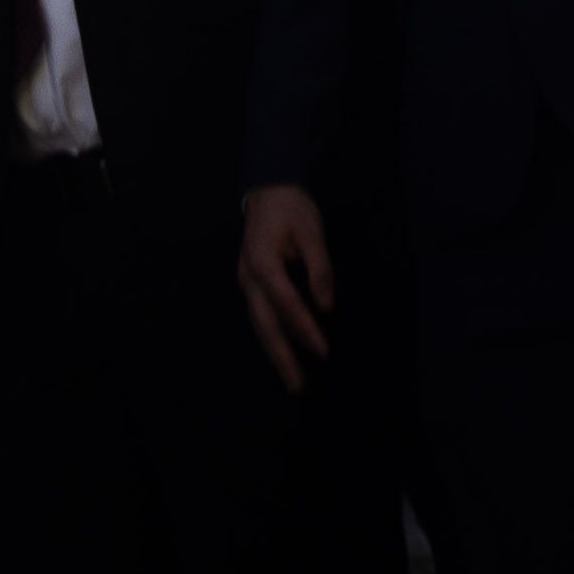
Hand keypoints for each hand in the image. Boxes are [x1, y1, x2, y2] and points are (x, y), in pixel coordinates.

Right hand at [240, 185, 337, 393]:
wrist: (268, 187)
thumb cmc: (291, 207)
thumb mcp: (311, 230)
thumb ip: (320, 268)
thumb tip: (327, 306)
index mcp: (263, 263)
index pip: (286, 303)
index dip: (304, 328)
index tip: (323, 351)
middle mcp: (249, 278)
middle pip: (265, 325)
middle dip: (281, 357)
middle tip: (298, 387)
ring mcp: (246, 282)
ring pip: (258, 324)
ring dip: (275, 353)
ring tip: (291, 380)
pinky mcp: (250, 283)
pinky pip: (260, 316)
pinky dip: (271, 337)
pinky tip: (282, 352)